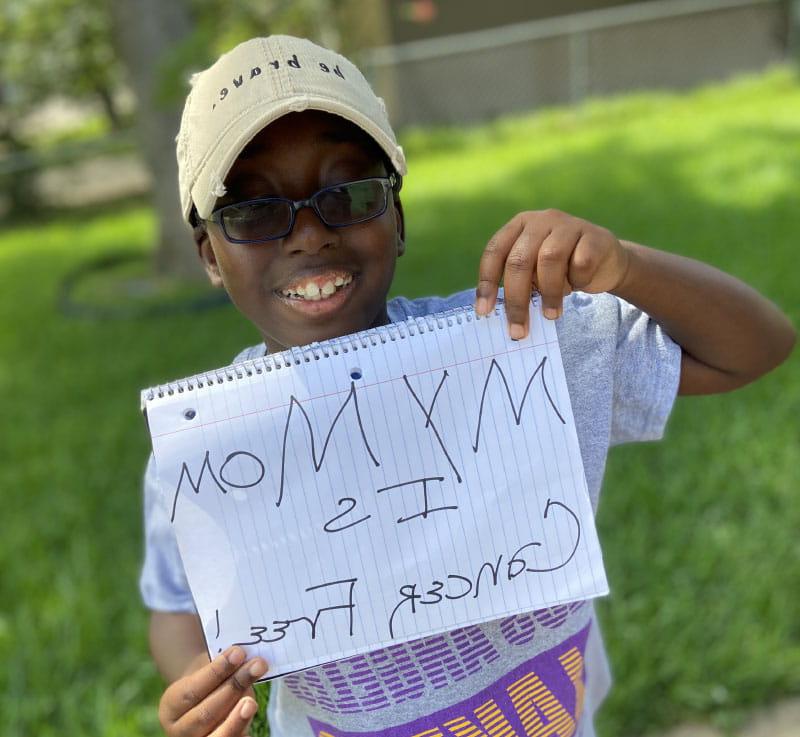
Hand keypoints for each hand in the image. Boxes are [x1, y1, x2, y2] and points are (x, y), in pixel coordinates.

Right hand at [158, 646, 266, 736]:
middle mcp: (180, 730)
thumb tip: (244, 658)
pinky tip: (252, 714)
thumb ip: (221, 668)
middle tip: (258, 665)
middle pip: (206, 713)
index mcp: (171, 706)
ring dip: (238, 718)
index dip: (217, 672)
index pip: (192, 691)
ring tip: (251, 702)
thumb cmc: (209, 682)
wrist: (205, 702)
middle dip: (233, 688)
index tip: (238, 652)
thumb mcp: (206, 673)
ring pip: (219, 735)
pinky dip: (242, 729)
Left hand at [475, 209, 629, 337]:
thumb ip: (519, 283)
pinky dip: (577, 281)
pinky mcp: (594, 237)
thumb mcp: (535, 272)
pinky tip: (580, 284)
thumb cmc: (562, 270)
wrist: (606, 262)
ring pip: (550, 259)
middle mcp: (541, 220)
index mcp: (520, 225)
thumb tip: (496, 314)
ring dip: (549, 293)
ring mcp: (569, 225)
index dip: (487, 282)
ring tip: (551, 314)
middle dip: (516, 299)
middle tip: (518, 330)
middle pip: (520, 260)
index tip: (484, 312)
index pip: (495, 251)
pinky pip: (581, 263)